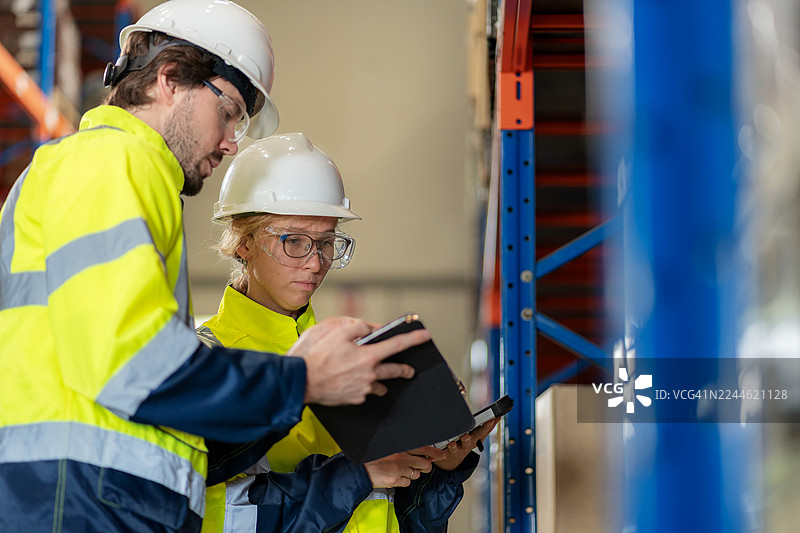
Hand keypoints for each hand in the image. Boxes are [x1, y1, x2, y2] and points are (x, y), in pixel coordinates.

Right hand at [289, 316, 429, 405]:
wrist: (304, 382)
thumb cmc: (319, 357)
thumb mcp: (338, 333)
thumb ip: (358, 327)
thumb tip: (369, 329)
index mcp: (368, 356)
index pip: (397, 345)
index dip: (413, 339)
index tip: (425, 336)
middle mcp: (370, 374)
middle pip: (395, 371)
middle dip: (405, 370)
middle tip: (410, 370)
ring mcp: (363, 388)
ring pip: (381, 384)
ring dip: (382, 380)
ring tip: (378, 376)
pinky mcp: (355, 399)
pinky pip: (365, 392)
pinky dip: (364, 387)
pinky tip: (354, 382)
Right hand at [363, 449, 438, 487]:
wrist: (360, 468)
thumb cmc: (373, 457)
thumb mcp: (388, 446)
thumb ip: (401, 447)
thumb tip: (416, 450)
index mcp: (400, 446)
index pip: (423, 448)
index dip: (435, 452)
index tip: (442, 454)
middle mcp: (401, 457)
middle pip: (425, 463)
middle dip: (427, 466)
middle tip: (425, 466)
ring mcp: (399, 470)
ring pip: (416, 474)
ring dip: (413, 473)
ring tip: (402, 470)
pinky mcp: (395, 480)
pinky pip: (407, 482)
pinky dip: (404, 481)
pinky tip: (396, 476)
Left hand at [434, 418, 498, 470]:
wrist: (451, 463)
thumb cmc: (464, 444)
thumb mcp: (477, 437)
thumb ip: (486, 427)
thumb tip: (498, 416)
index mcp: (473, 440)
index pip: (481, 433)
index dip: (486, 427)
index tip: (490, 420)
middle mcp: (464, 446)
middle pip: (467, 443)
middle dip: (467, 439)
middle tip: (466, 436)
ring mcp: (453, 451)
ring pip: (453, 449)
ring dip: (452, 447)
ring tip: (451, 444)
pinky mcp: (442, 454)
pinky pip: (438, 454)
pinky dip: (436, 453)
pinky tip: (433, 452)